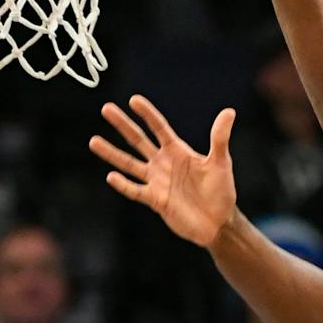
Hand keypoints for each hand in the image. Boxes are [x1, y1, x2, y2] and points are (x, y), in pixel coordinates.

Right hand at [90, 96, 238, 248]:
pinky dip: (124, 185)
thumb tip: (229, 112)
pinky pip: (135, 191)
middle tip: (106, 109)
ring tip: (93, 141)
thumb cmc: (221, 191)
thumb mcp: (221, 162)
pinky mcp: (155, 200)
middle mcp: (163, 163)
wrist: (218, 222)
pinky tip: (111, 176)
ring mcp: (157, 181)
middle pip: (138, 140)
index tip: (133, 100)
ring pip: (129, 164)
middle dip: (123, 125)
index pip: (159, 128)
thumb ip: (219, 138)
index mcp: (178, 151)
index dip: (147, 114)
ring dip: (112, 153)